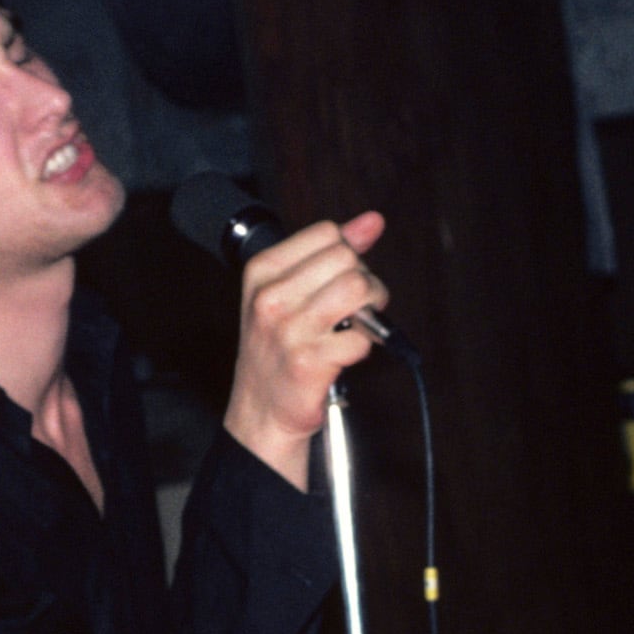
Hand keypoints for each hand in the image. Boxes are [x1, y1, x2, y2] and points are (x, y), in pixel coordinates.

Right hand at [221, 210, 390, 483]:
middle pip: (347, 259)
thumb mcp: (291, 291)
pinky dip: (362, 348)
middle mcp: (271, 297)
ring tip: (354, 326)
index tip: (339, 278)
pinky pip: (361, 338)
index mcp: (262, 271)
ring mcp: (289, 329)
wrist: (262, 411)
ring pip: (358, 290)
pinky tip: (343, 354)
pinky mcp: (309, 361)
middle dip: (363, 281)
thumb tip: (371, 221)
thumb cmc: (278, 350)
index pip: (327, 233)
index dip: (347, 254)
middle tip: (353, 308)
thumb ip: (331, 252)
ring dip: (369, 311)